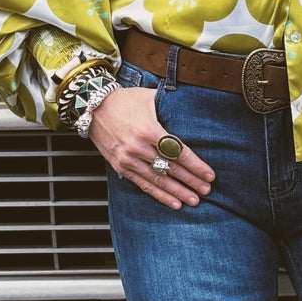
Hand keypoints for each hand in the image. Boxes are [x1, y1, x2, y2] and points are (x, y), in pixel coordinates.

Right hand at [89, 85, 214, 209]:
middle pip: (171, 168)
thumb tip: (193, 107)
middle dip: (191, 181)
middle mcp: (138, 147)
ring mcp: (128, 159)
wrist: (92, 106)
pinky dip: (160, 195)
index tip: (210, 175)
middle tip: (207, 190)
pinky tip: (174, 203)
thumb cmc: (125, 100)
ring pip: (158, 180)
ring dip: (178, 192)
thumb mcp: (149, 97)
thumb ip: (170, 106)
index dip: (196, 165)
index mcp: (149, 129)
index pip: (178, 152)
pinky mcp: (120, 167)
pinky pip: (143, 185)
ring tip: (194, 200)